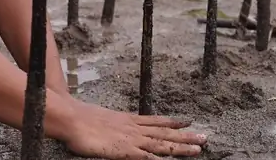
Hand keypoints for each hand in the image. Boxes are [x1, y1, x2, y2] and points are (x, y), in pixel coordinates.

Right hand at [64, 99, 205, 157]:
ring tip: (198, 148)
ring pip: (161, 144)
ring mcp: (131, 140)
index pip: (155, 121)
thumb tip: (114, 127)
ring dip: (180, 146)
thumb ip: (113, 125)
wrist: (71, 119)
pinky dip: (160, 159)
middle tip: (205, 137)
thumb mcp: (101, 120)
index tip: (187, 120)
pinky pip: (147, 157)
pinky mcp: (125, 151)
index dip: (172, 122)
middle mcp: (133, 129)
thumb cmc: (80, 120)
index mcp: (127, 120)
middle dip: (185, 136)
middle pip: (164, 133)